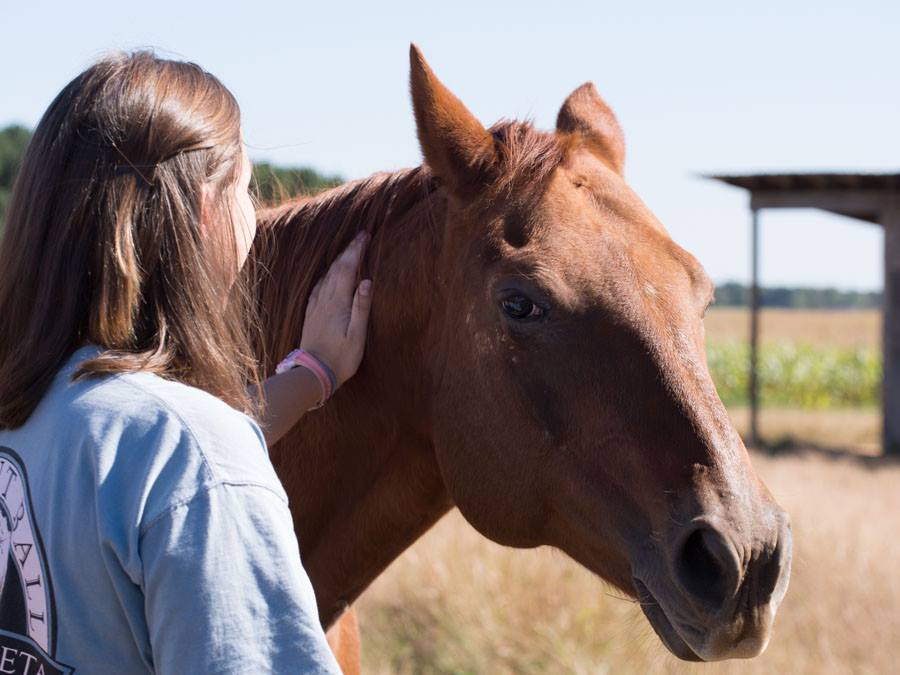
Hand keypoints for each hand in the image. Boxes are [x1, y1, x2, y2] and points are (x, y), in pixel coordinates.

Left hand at [299, 231, 372, 387]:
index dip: (356, 249)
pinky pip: (318, 287)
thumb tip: (367, 280)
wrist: (312, 373)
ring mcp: (316, 306)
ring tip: (348, 250)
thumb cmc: (340, 358)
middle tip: (360, 236)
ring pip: (327, 275)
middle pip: (337, 267)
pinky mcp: (311, 314)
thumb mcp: (357, 335)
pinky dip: (326, 275)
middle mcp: (325, 299)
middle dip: (349, 250)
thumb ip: (361, 307)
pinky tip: (328, 275)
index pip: (348, 268)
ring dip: (338, 260)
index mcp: (338, 302)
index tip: (365, 234)